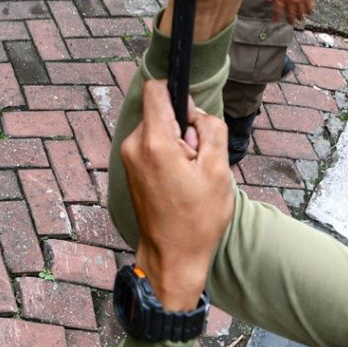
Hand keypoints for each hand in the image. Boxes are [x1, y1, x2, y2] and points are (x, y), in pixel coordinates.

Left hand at [119, 80, 233, 310]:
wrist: (173, 256)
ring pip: (159, 129)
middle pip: (161, 112)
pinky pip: (152, 146)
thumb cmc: (198, 219)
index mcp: (153, 142)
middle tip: (198, 162)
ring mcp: (128, 158)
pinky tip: (180, 183)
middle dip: (185, 128)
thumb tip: (195, 111)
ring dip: (179, 145)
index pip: (156, 90)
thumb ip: (210, 128)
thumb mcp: (219, 169)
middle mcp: (133, 145)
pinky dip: (169, 156)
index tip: (194, 119)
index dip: (179, 95)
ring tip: (190, 177)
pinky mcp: (130, 168)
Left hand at [265, 0, 317, 23]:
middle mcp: (291, 0)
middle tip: (290, 22)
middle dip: (290, 20)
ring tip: (298, 18)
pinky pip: (310, 9)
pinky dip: (308, 12)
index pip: (278, 11)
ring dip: (299, 17)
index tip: (276, 21)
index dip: (276, 17)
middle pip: (290, 15)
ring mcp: (301, 0)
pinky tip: (307, 12)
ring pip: (300, 14)